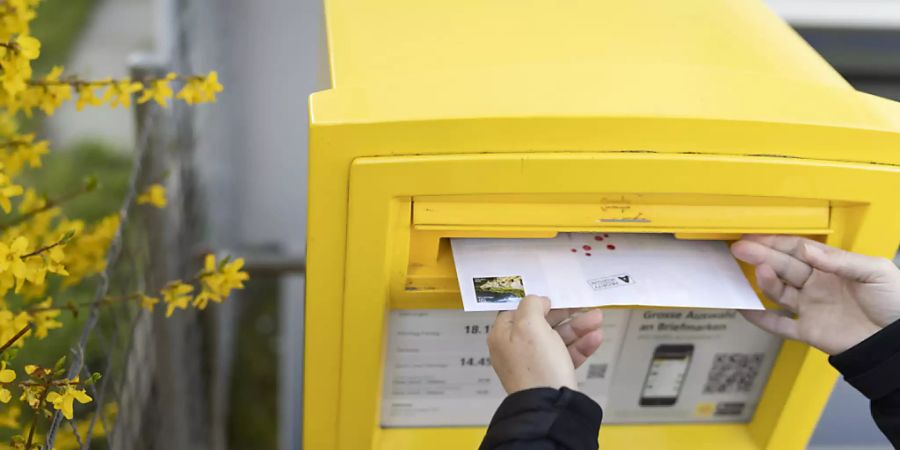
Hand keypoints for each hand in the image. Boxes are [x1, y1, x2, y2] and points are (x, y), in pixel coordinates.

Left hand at [487, 295, 603, 393]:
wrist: (550, 407)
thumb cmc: (536, 364)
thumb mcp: (529, 325)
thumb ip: (531, 305)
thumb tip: (538, 301)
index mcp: (503, 336)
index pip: (517, 312)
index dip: (537, 304)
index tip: (555, 298)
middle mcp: (515, 350)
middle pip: (541, 324)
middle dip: (566, 315)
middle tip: (584, 306)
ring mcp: (534, 364)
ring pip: (557, 339)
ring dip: (578, 328)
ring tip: (598, 319)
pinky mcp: (550, 376)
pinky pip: (565, 356)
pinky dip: (580, 346)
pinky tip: (596, 339)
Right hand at [731, 235, 899, 354]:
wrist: (899, 341)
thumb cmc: (896, 302)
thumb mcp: (875, 271)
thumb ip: (841, 260)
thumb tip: (807, 249)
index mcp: (832, 268)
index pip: (798, 250)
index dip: (777, 242)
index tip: (757, 236)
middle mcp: (817, 285)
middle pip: (783, 267)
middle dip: (761, 256)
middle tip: (740, 248)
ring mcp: (811, 308)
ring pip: (779, 292)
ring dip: (765, 281)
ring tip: (759, 272)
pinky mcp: (809, 331)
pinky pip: (779, 325)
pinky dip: (761, 319)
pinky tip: (744, 309)